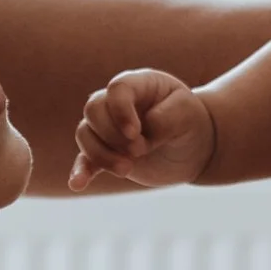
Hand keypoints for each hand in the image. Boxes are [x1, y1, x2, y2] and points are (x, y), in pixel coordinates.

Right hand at [67, 68, 216, 193]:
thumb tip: (141, 138)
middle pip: (93, 110)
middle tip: (139, 151)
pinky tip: (77, 184)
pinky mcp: (106, 153)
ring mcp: (108, 129)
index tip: (135, 134)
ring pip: (84, 135)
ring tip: (126, 170)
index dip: (120, 110)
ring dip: (101, 155)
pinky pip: (84, 160)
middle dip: (112, 135)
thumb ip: (164, 120)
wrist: (193, 145)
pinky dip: (80, 172)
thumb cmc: (190, 122)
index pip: (117, 89)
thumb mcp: (187, 114)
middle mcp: (116, 103)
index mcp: (138, 85)